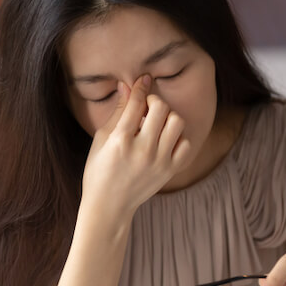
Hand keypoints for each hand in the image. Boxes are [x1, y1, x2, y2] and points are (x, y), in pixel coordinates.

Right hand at [81, 75, 192, 217]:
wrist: (109, 206)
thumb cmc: (99, 170)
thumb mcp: (101, 139)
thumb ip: (118, 112)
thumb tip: (128, 86)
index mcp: (120, 140)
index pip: (137, 103)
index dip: (141, 87)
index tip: (144, 79)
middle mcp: (142, 150)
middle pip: (161, 108)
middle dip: (154, 101)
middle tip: (147, 108)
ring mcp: (159, 162)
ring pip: (177, 123)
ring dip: (168, 118)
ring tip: (157, 124)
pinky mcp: (169, 171)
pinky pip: (185, 144)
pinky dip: (177, 138)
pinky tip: (164, 141)